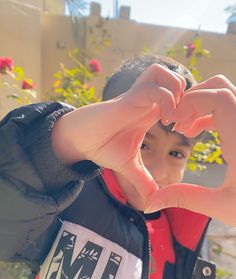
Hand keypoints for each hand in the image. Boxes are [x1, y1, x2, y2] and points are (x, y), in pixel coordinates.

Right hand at [52, 64, 184, 209]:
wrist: (81, 140)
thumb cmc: (103, 147)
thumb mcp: (129, 167)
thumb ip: (144, 182)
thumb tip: (152, 204)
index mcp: (152, 112)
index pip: (180, 95)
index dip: (190, 108)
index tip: (187, 130)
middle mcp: (148, 101)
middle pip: (178, 78)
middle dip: (189, 98)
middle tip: (185, 121)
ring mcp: (139, 97)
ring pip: (168, 74)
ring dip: (177, 93)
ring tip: (175, 117)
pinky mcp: (129, 98)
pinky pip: (155, 88)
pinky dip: (166, 100)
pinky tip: (164, 120)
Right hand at [146, 75, 235, 226]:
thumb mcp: (221, 206)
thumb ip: (185, 198)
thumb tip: (151, 202)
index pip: (218, 98)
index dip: (192, 101)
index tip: (175, 121)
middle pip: (222, 87)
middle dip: (195, 98)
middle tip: (178, 123)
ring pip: (228, 94)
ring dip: (204, 104)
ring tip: (186, 128)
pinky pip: (231, 107)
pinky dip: (214, 112)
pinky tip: (201, 132)